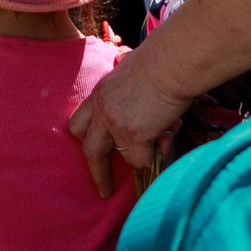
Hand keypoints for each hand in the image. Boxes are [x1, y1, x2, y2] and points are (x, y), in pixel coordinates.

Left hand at [68, 44, 191, 198]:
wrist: (172, 61)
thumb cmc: (161, 60)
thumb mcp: (131, 69)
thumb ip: (126, 84)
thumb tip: (128, 77)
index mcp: (100, 93)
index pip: (79, 122)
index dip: (85, 138)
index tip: (92, 152)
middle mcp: (102, 110)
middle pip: (89, 150)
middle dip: (97, 173)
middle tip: (105, 190)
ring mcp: (116, 125)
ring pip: (123, 158)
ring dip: (143, 153)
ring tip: (164, 134)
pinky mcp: (134, 136)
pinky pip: (142, 159)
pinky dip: (157, 151)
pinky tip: (168, 132)